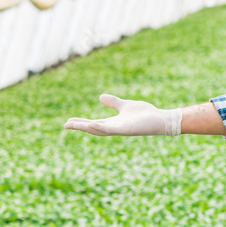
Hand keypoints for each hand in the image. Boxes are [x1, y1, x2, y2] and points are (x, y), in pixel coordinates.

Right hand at [63, 94, 181, 135]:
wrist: (160, 119)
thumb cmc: (144, 114)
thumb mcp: (125, 105)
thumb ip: (114, 102)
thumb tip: (100, 97)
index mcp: (113, 122)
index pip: (94, 123)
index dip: (81, 123)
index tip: (68, 121)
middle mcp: (114, 128)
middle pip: (93, 128)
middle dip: (80, 127)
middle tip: (65, 125)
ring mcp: (120, 129)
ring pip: (99, 130)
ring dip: (86, 127)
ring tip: (72, 125)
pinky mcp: (127, 129)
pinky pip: (112, 129)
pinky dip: (101, 127)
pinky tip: (92, 124)